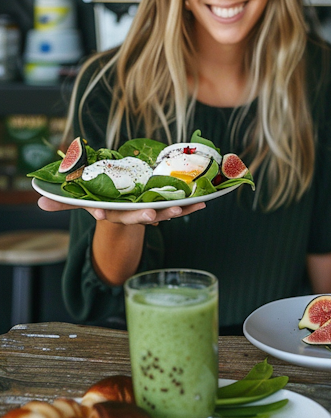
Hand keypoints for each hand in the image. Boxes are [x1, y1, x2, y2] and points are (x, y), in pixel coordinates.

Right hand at [37, 196, 205, 225]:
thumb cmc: (103, 202)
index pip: (106, 214)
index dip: (104, 214)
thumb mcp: (82, 200)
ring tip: (183, 209)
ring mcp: (150, 212)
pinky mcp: (165, 207)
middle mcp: (132, 214)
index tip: (100, 215)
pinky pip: (180, 207)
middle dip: (145, 216)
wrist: (125, 211)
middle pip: (137, 216)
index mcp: (112, 212)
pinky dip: (192, 206)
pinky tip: (204, 202)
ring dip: (173, 211)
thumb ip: (63, 202)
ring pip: (162, 213)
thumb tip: (38, 202)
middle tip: (151, 216)